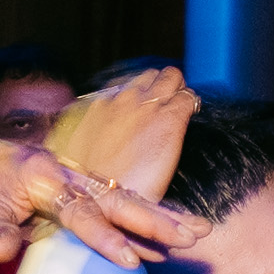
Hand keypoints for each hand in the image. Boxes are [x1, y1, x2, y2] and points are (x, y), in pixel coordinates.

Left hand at [0, 121, 198, 273]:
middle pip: (115, 198)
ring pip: (119, 198)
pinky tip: (158, 242)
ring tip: (196, 231)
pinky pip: (108, 205)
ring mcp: (67, 179)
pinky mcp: (67, 189)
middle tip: (194, 233)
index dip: (106, 238)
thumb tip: (0, 249)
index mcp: (39, 178)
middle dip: (155, 218)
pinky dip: (134, 221)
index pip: (79, 212)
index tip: (132, 261)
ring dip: (157, 217)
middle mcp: (60, 174)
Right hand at [42, 62, 198, 205]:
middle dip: (163, 86)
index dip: (142, 95)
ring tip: (180, 108)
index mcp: (102, 105)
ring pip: (172, 76)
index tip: (147, 107)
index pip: (129, 85)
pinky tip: (190, 116)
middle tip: (168, 104)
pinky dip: (191, 104)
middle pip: (152, 75)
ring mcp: (149, 106)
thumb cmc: (91, 184)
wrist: (104, 197)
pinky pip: (189, 97)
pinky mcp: (171, 118)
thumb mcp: (82, 152)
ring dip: (178, 89)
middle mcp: (125, 99)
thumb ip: (94, 135)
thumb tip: (103, 138)